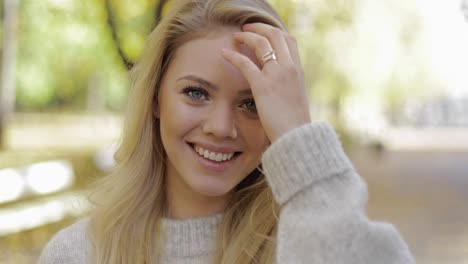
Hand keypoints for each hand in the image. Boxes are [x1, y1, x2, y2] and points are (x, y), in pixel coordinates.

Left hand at [222, 23, 310, 142]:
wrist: (296, 137)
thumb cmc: (295, 125)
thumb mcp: (296, 100)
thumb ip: (288, 88)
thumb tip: (280, 89)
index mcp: (298, 71)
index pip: (289, 41)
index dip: (274, 32)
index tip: (263, 33)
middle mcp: (290, 68)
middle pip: (275, 35)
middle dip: (259, 28)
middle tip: (246, 28)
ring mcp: (277, 75)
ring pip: (261, 43)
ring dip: (247, 36)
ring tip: (235, 37)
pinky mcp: (263, 86)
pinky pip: (245, 63)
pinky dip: (233, 55)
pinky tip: (224, 53)